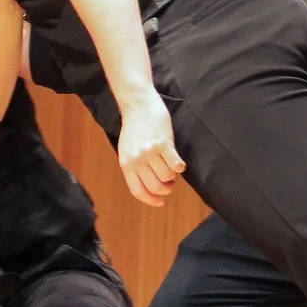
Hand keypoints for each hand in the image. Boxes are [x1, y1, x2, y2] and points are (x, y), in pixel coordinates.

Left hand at [116, 89, 185, 206]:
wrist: (138, 103)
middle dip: (166, 188)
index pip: (138, 191)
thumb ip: (135, 167)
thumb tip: (151, 187)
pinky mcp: (163, 143)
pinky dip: (180, 167)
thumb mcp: (128, 150)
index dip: (151, 200)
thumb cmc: (135, 127)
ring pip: (167, 177)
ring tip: (171, 167)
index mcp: (126, 164)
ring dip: (173, 176)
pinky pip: (176, 165)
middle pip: (156, 187)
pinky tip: (178, 162)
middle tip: (170, 182)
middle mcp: (137, 160)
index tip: (160, 202)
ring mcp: (150, 152)